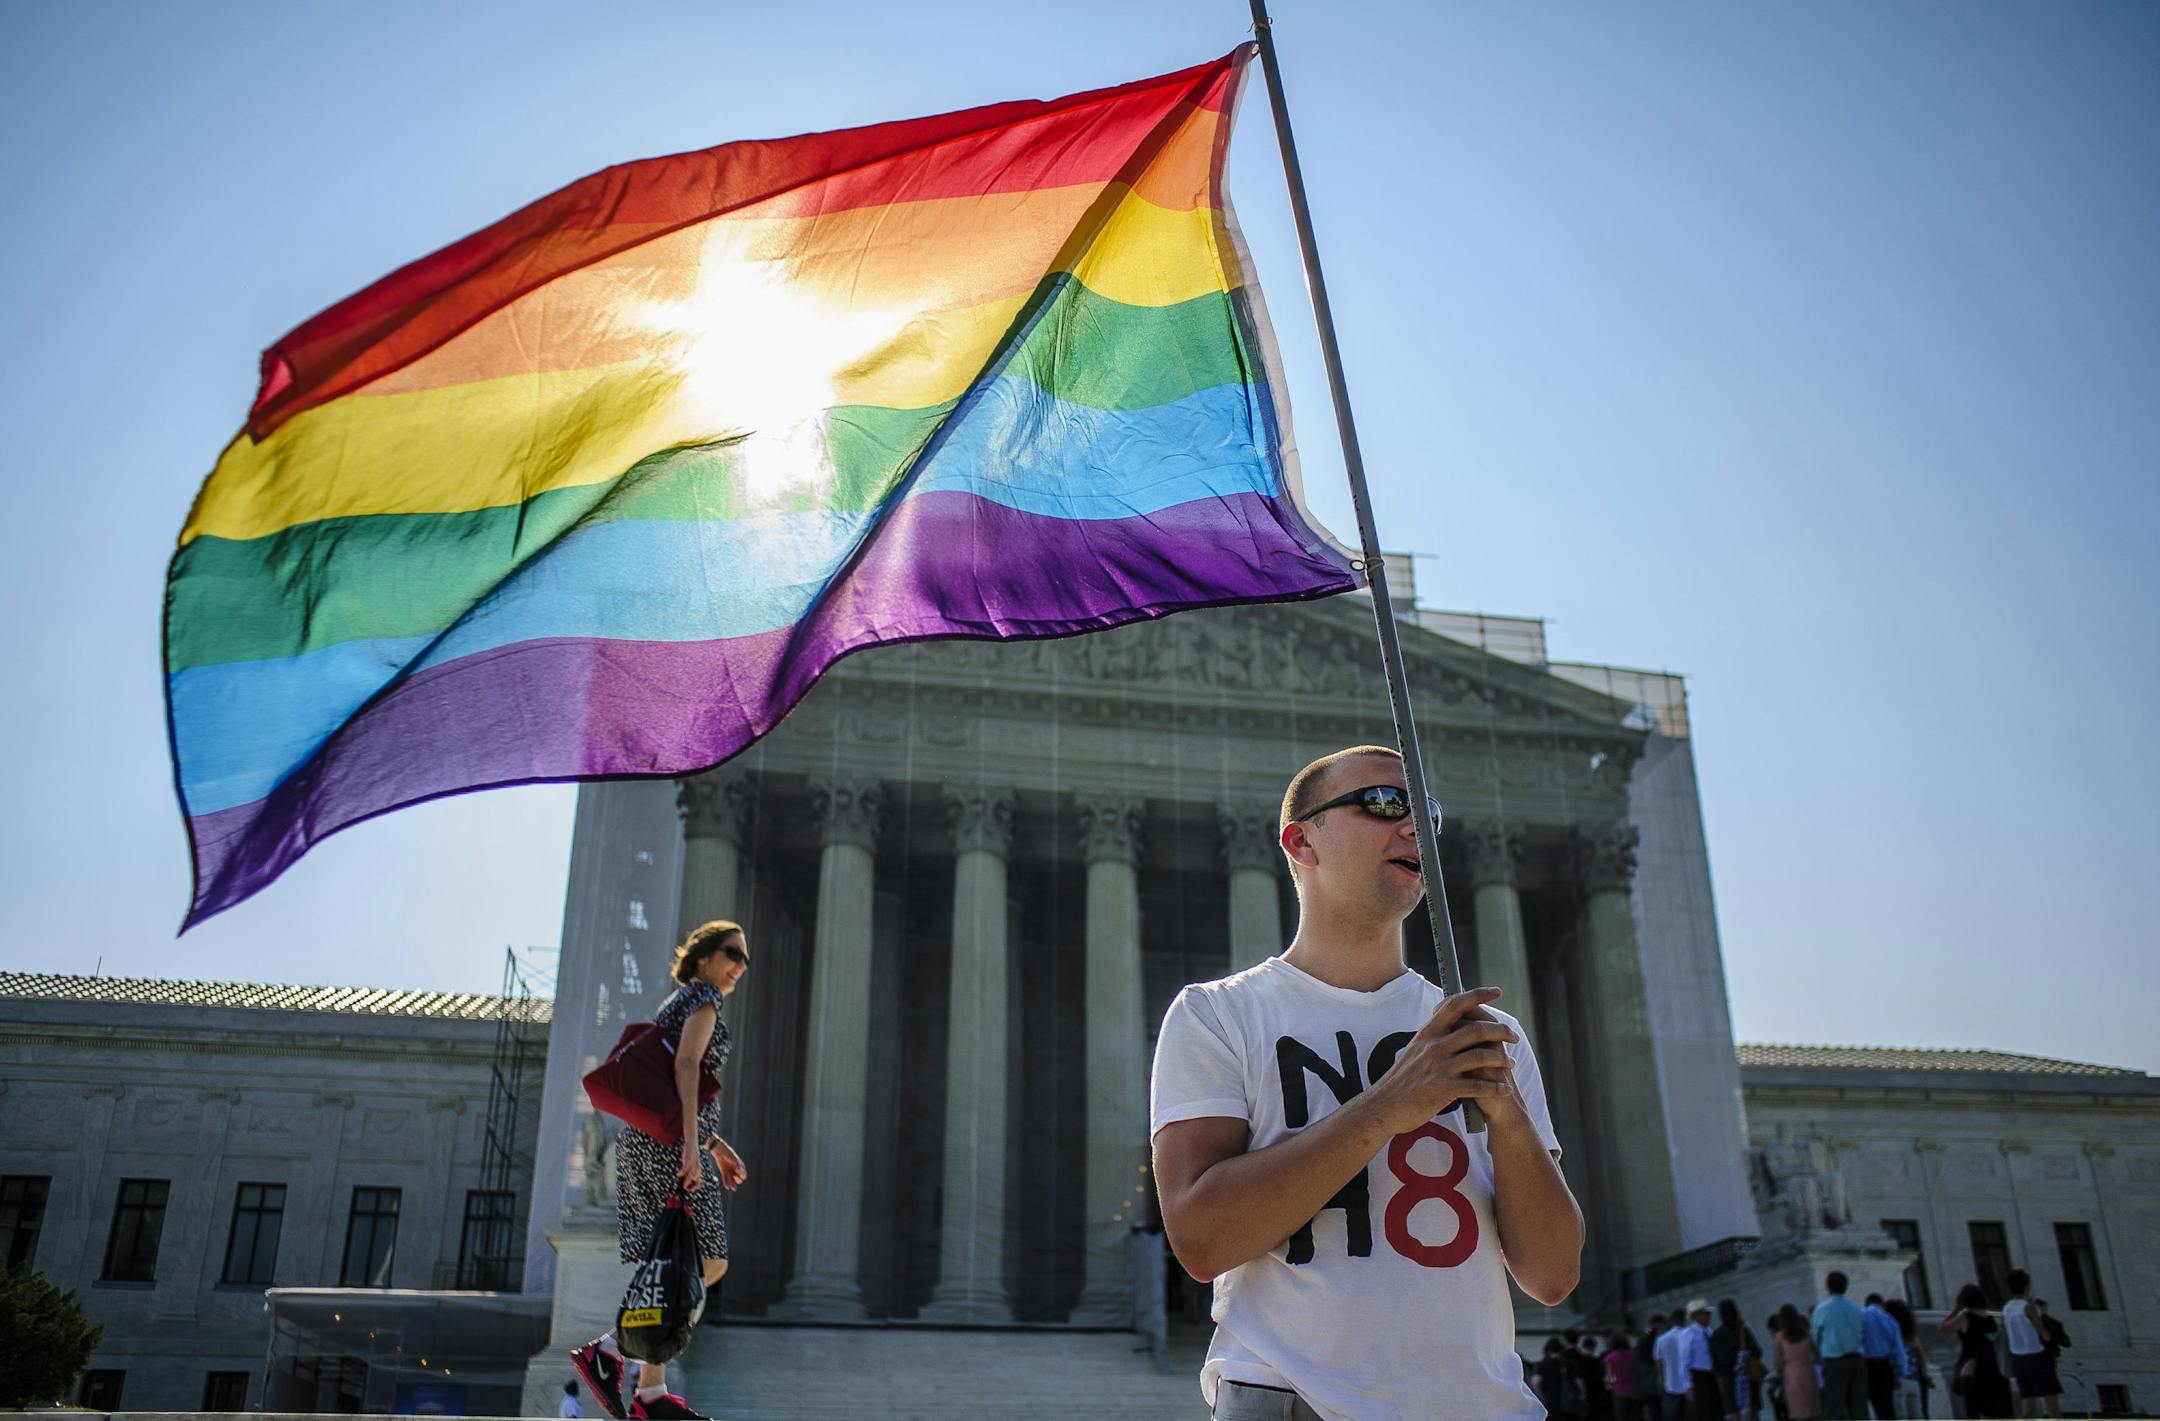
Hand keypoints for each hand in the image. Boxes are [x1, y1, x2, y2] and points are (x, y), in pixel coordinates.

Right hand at [677, 1138, 703, 1191]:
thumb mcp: (691, 1163)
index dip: (695, 1187)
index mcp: (698, 1169)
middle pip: (696, 1179)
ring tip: (683, 1185)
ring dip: (688, 1182)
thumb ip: (688, 1170)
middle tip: (685, 1188)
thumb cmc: (690, 1154)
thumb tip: (683, 1177)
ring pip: (692, 1175)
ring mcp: (694, 1164)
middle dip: (692, 1186)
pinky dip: (682, 1172)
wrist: (692, 1142)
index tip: (690, 1190)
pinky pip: (686, 1168)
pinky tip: (678, 1175)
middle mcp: (697, 1167)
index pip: (699, 1181)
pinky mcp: (689, 1159)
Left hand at [709, 1140, 747, 1190]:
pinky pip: (725, 1178)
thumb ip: (737, 1164)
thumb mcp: (733, 1158)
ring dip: (732, 1184)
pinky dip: (726, 1182)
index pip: (743, 1174)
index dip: (742, 1175)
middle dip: (737, 1180)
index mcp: (740, 1165)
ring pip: (731, 1179)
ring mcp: (729, 1170)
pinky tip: (727, 1187)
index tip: (739, 1174)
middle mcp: (735, 1169)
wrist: (719, 1150)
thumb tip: (740, 1171)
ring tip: (732, 1188)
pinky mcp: (723, 1171)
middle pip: (738, 1178)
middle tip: (735, 1179)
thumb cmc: (728, 1153)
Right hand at [1366, 986, 1520, 1134]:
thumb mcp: (1414, 1049)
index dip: (1478, 995)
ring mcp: (1439, 1067)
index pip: (1455, 1005)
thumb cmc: (1403, 1079)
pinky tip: (1505, 1090)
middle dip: (1501, 1031)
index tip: (1496, 991)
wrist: (1384, 1106)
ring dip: (1501, 1060)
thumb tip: (1452, 1021)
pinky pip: (1478, 1086)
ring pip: (1481, 1056)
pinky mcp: (1443, 1089)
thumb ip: (1434, 1036)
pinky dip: (1495, 1087)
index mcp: (1428, 1032)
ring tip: (1511, 1064)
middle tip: (1513, 1037)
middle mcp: (1434, 1046)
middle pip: (1476, 1029)